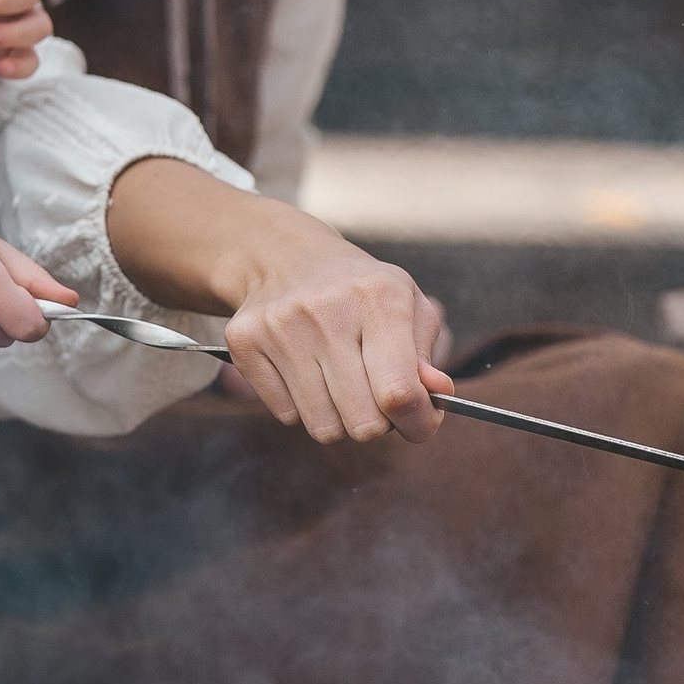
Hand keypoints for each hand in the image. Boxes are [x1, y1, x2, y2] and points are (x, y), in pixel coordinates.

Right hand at [103, 163, 443, 445]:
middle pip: (362, 421)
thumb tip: (438, 395)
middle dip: (375, 422)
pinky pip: (286, 415)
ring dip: (337, 418)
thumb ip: (427, 358)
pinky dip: (300, 407)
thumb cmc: (360, 292)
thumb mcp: (408, 307)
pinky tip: (304, 372)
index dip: (416, 423)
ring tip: (338, 383)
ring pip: (322, 426)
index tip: (416, 423)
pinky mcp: (245, 341)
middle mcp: (328, 310)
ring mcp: (281, 326)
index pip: (399, 393)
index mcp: (380, 298)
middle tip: (372, 397)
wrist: (286, 257)